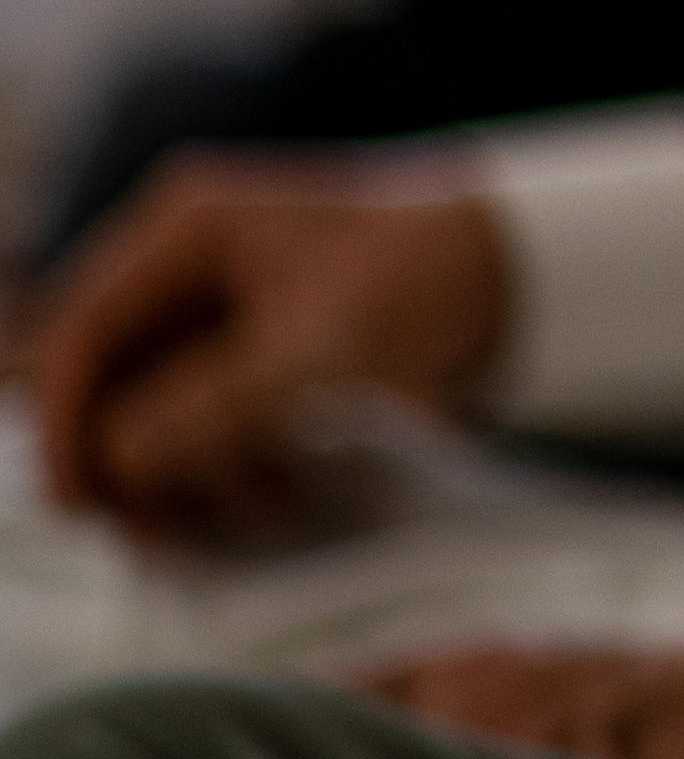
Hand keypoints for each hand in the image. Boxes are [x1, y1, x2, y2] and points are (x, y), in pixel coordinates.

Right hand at [21, 156, 505, 536]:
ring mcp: (228, 308)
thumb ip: (203, 411)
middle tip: (161, 530)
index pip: (82, 333)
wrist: (541, 272)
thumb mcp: (310, 353)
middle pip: (110, 381)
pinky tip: (282, 493)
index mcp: (188, 229)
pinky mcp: (266, 353)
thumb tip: (116, 462)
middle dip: (134, 460)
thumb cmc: (432, 282)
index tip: (79, 501)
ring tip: (259, 506)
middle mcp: (194, 262)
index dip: (66, 422)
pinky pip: (212, 422)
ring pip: (157, 412)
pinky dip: (234, 465)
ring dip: (192, 473)